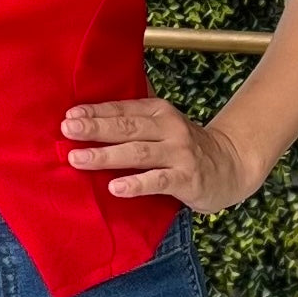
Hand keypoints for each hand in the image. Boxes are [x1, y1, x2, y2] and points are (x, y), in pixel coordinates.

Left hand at [59, 97, 258, 212]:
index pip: (121, 109)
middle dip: (94, 128)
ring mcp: (179, 153)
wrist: (231, 166)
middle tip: (67, 130)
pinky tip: (115, 187)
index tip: (69, 115)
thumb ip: (134, 117)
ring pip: (137, 152)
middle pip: (126, 127)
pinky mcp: (187, 179)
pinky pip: (158, 180)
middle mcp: (169, 127)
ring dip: (106, 155)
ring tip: (78, 159)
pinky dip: (136, 184)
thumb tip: (91, 111)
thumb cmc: (185, 146)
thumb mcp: (163, 124)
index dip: (94, 111)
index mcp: (158, 111)